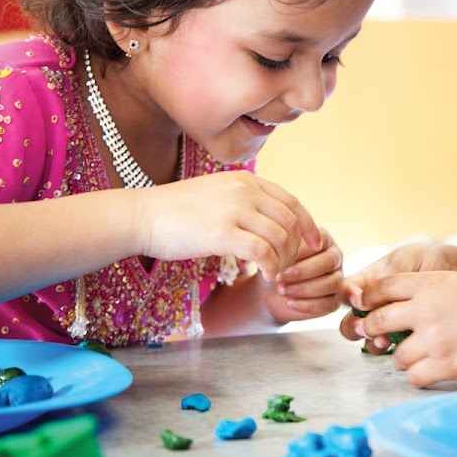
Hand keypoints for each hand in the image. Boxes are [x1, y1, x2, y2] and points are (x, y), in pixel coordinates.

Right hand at [134, 170, 321, 278]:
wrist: (141, 215)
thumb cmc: (176, 211)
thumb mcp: (217, 195)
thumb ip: (244, 202)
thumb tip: (268, 221)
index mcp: (246, 180)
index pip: (291, 202)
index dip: (308, 225)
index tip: (315, 245)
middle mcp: (245, 190)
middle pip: (290, 222)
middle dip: (295, 249)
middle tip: (286, 267)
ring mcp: (234, 209)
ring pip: (280, 238)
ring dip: (283, 261)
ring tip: (273, 274)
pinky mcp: (222, 232)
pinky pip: (262, 252)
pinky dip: (270, 267)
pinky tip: (264, 276)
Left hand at [260, 228, 344, 322]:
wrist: (270, 291)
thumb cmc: (274, 266)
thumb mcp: (275, 253)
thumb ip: (283, 246)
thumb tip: (284, 247)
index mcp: (323, 240)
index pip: (321, 240)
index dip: (301, 251)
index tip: (279, 258)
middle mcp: (334, 257)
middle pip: (329, 262)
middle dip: (302, 271)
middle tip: (279, 277)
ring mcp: (337, 279)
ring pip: (331, 283)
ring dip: (304, 288)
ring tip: (281, 290)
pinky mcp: (334, 300)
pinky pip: (329, 304)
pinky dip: (307, 305)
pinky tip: (289, 303)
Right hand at [338, 241, 455, 351]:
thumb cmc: (430, 260)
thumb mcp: (403, 262)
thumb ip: (380, 280)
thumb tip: (358, 300)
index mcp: (371, 281)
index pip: (346, 292)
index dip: (347, 298)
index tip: (358, 300)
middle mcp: (376, 303)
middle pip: (351, 321)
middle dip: (353, 327)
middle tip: (365, 327)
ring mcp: (390, 321)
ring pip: (367, 337)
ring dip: (370, 340)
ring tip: (383, 340)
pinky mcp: (405, 335)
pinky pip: (388, 346)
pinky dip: (387, 348)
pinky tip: (395, 345)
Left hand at [343, 270, 456, 386]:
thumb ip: (427, 290)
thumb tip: (397, 302)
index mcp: (429, 284)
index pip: (381, 287)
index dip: (369, 298)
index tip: (367, 307)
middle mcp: (426, 310)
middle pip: (377, 321)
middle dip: (373, 329)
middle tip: (378, 336)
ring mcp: (435, 340)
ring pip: (396, 356)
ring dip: (405, 357)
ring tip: (423, 354)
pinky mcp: (447, 366)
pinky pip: (414, 377)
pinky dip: (420, 375)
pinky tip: (434, 368)